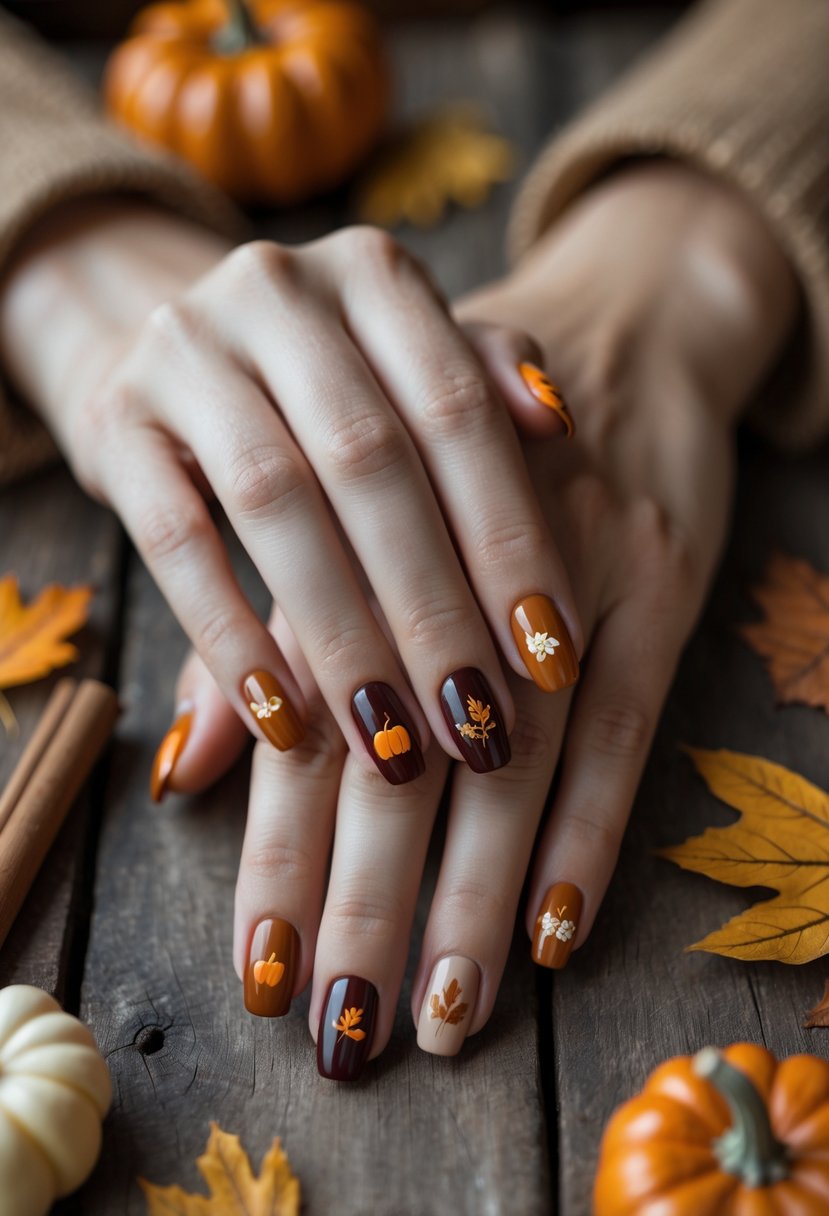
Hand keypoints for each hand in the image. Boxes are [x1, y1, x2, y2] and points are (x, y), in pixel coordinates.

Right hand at [0, 201, 581, 786]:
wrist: (164, 348)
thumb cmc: (327, 382)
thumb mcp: (407, 368)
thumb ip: (484, 391)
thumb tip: (559, 422)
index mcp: (374, 274)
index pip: (459, 411)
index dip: (511, 538)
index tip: (552, 655)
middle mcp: (278, 290)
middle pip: (373, 462)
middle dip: (435, 610)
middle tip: (480, 726)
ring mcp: (184, 348)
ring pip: (276, 504)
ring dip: (343, 639)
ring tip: (394, 746)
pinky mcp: (113, 421)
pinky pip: (175, 543)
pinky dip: (231, 640)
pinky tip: (282, 726)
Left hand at [177, 161, 795, 1064]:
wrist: (613, 325)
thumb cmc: (444, 444)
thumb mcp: (343, 514)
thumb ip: (260, 636)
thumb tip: (186, 772)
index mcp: (348, 529)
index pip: (303, 720)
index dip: (283, 850)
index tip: (265, 968)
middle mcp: (449, 551)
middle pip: (401, 753)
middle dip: (373, 899)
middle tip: (352, 1026)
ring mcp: (565, 561)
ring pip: (514, 753)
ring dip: (475, 889)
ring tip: (444, 1007)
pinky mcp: (658, 576)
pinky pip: (626, 721)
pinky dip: (590, 830)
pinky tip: (552, 927)